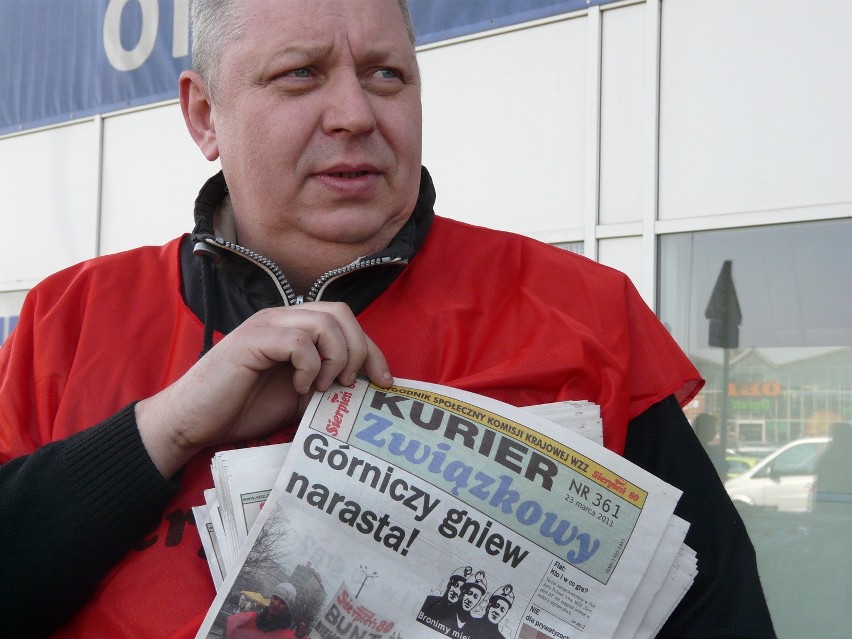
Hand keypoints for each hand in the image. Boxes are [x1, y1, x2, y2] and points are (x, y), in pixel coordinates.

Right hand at [135, 302, 391, 477]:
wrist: (194, 423)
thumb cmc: (242, 409)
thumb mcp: (299, 397)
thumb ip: (327, 383)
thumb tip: (367, 388)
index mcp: (294, 326)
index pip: (346, 321)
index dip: (372, 349)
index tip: (385, 382)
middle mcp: (282, 317)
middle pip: (342, 312)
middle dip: (358, 350)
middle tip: (347, 384)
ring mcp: (266, 325)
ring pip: (325, 322)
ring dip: (335, 357)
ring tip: (323, 387)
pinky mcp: (252, 341)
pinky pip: (299, 341)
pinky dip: (309, 367)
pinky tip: (299, 388)